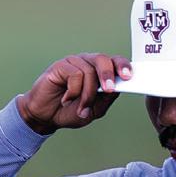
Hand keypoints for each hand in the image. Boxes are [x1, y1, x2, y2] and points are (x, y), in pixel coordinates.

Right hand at [17, 53, 131, 133]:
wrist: (47, 116)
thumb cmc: (71, 111)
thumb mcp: (94, 110)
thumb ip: (106, 98)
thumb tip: (117, 87)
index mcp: (99, 72)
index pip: (114, 62)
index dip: (123, 66)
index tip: (128, 76)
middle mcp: (88, 63)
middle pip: (103, 60)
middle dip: (108, 75)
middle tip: (107, 89)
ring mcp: (74, 63)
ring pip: (89, 71)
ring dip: (86, 94)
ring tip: (79, 106)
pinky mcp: (61, 65)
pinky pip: (74, 74)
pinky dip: (73, 91)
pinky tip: (66, 99)